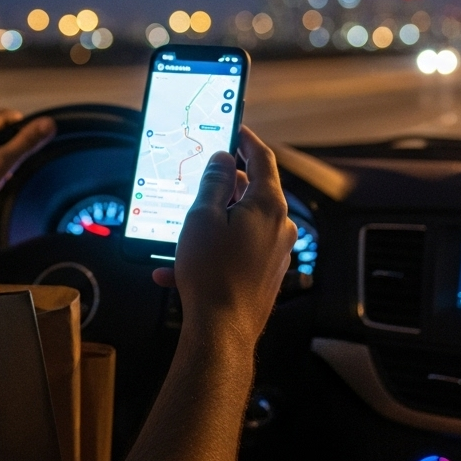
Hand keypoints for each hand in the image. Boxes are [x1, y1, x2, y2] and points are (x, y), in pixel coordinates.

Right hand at [151, 126, 295, 340]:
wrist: (222, 330)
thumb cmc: (211, 274)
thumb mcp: (202, 217)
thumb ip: (215, 182)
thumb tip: (224, 159)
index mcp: (268, 205)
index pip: (263, 159)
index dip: (246, 140)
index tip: (235, 130)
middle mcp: (279, 226)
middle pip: (253, 192)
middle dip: (224, 185)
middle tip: (200, 180)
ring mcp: (276, 252)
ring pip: (242, 223)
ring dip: (213, 223)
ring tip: (180, 235)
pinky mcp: (267, 273)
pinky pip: (240, 250)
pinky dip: (215, 250)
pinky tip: (180, 268)